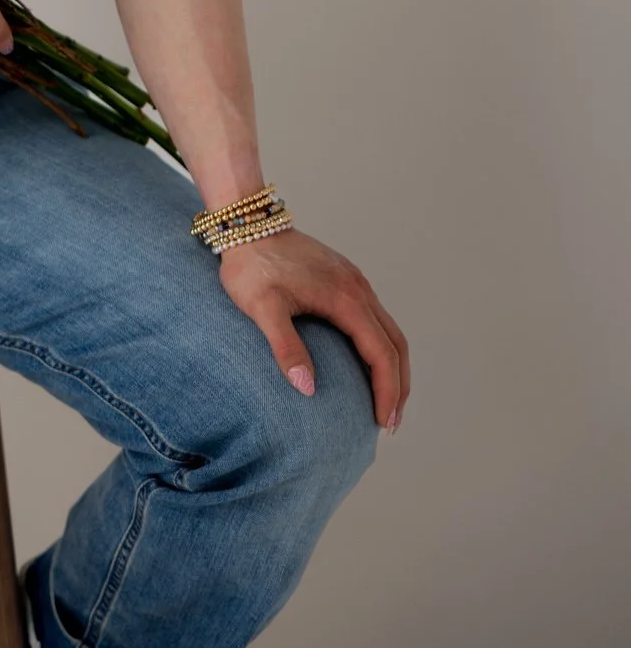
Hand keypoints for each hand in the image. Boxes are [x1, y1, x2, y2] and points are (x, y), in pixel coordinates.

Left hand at [216, 227, 409, 431]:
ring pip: (389, 329)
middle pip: (395, 343)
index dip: (387, 391)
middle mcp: (358, 288)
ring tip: (386, 399)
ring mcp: (354, 281)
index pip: (381, 353)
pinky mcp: (345, 277)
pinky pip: (376, 317)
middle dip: (399, 385)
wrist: (247, 224)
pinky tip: (367, 362)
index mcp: (345, 298)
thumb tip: (307, 388)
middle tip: (391, 422)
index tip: (384, 423)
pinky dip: (382, 345)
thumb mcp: (262, 308)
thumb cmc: (251, 266)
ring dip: (394, 366)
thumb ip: (285, 346)